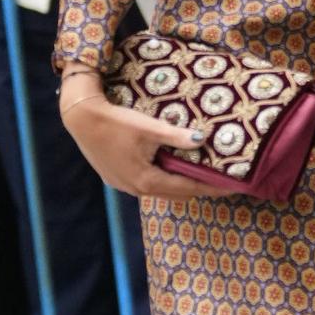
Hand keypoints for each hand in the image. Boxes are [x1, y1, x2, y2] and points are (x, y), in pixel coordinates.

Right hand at [60, 73, 232, 200]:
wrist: (82, 120)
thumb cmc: (118, 123)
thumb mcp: (151, 128)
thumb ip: (177, 136)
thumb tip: (203, 138)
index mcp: (147, 180)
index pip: (187, 189)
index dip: (210, 188)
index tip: (231, 187)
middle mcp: (135, 189)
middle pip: (174, 194)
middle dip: (198, 189)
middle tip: (221, 182)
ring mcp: (123, 185)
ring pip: (159, 190)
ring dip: (180, 185)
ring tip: (200, 175)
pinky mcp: (115, 178)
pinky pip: (146, 184)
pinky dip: (163, 180)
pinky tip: (170, 168)